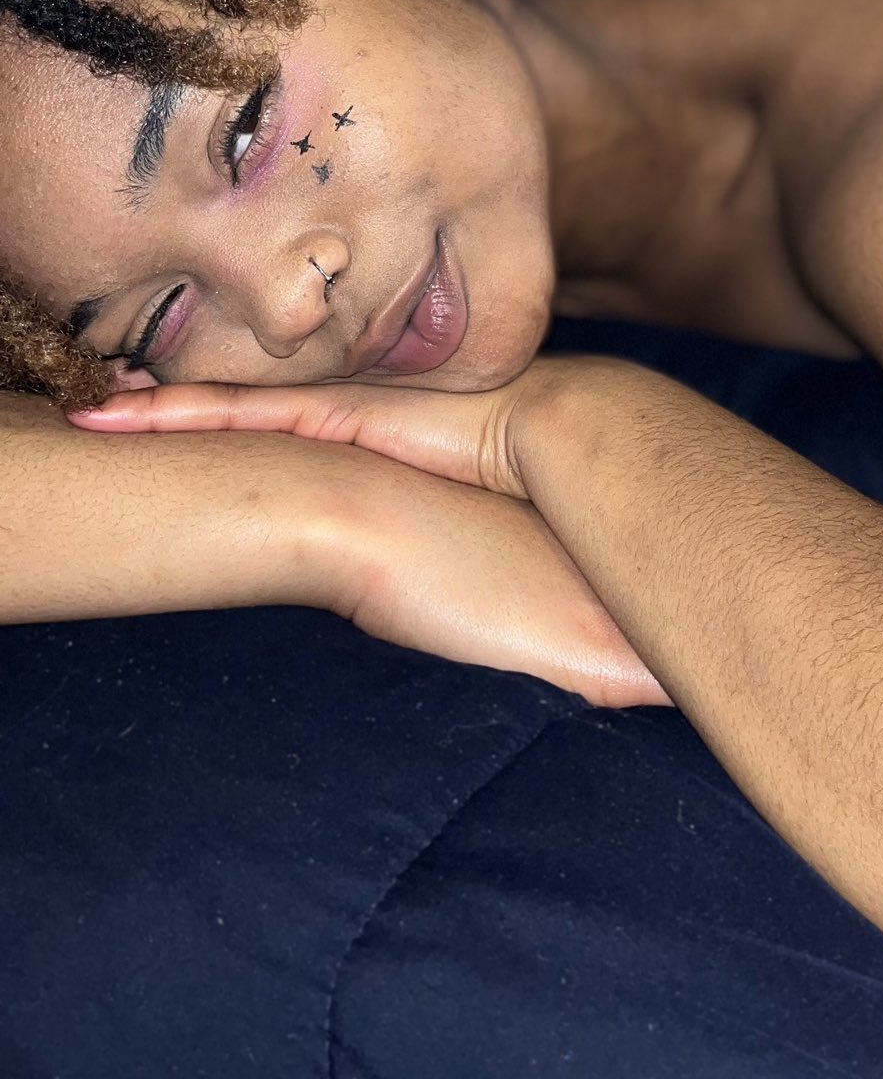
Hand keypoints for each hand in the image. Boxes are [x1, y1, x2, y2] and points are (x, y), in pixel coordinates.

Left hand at [68, 371, 668, 705]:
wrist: (597, 463)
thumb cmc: (569, 539)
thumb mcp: (507, 579)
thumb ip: (484, 605)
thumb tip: (507, 666)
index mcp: (401, 477)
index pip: (308, 469)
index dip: (251, 467)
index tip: (202, 486)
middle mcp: (367, 438)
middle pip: (256, 431)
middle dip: (186, 430)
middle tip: (112, 425)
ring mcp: (354, 420)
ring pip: (236, 414)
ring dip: (161, 416)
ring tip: (89, 415)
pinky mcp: (346, 416)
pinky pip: (248, 412)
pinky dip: (185, 412)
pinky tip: (127, 413)